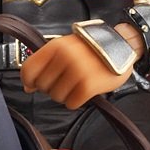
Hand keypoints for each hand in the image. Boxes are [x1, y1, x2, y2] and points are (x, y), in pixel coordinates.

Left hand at [21, 24, 143, 109]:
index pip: (29, 70)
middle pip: (43, 86)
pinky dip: (76, 101)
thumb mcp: (65, 48)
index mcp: (55, 47)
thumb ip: (45, 64)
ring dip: (65, 95)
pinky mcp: (89, 85)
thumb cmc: (90, 49)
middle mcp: (64, 58)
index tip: (36, 84)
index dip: (30, 81)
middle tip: (65, 82)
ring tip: (76, 85)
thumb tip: (28, 86)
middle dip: (52, 88)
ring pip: (57, 97)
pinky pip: (71, 103)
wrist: (121, 46)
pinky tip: (84, 91)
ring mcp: (77, 71)